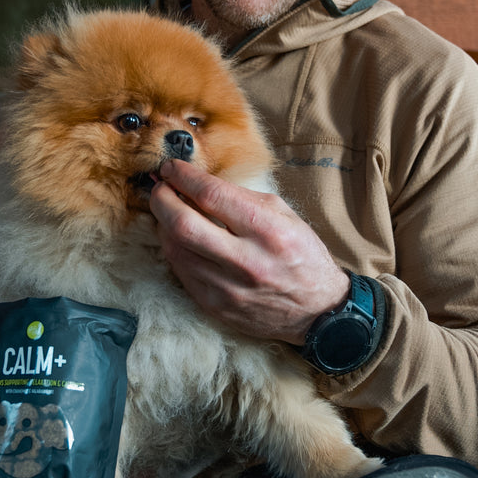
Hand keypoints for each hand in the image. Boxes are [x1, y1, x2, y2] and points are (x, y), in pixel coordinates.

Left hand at [149, 158, 348, 344]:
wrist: (316, 310)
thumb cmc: (301, 255)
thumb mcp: (285, 215)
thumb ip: (243, 197)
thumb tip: (200, 183)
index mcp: (268, 231)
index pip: (212, 195)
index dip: (184, 177)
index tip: (172, 167)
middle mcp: (247, 261)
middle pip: (183, 224)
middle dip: (162, 199)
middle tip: (160, 188)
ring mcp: (228, 288)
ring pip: (175, 249)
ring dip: (163, 225)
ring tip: (167, 211)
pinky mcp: (215, 306)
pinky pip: (180, 272)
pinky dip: (175, 249)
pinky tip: (179, 238)